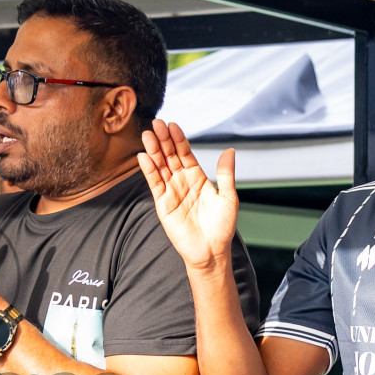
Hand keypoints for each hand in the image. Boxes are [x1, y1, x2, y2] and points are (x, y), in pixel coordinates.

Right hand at [138, 119, 239, 269]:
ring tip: (147, 135)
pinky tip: (144, 157)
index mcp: (198, 178)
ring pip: (160, 167)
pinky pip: (155, 184)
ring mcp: (171, 192)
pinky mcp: (163, 204)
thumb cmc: (222, 227)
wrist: (211, 251)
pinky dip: (149, 171)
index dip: (179, 140)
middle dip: (163, 140)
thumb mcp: (228, 197)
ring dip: (153, 151)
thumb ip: (225, 174)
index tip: (173, 125)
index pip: (185, 154)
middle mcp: (182, 182)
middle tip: (156, 123)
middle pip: (170, 156)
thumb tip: (229, 151)